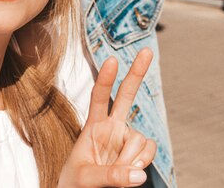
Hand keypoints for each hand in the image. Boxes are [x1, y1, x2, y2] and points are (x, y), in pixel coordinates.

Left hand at [58, 49, 156, 187]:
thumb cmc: (75, 184)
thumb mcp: (85, 178)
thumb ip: (109, 176)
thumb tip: (139, 174)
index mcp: (92, 126)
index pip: (99, 98)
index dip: (105, 79)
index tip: (111, 60)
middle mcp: (111, 127)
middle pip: (126, 95)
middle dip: (137, 73)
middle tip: (147, 49)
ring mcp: (126, 139)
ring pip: (139, 139)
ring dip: (129, 158)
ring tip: (115, 173)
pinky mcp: (138, 153)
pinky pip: (148, 151)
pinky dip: (141, 163)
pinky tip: (130, 171)